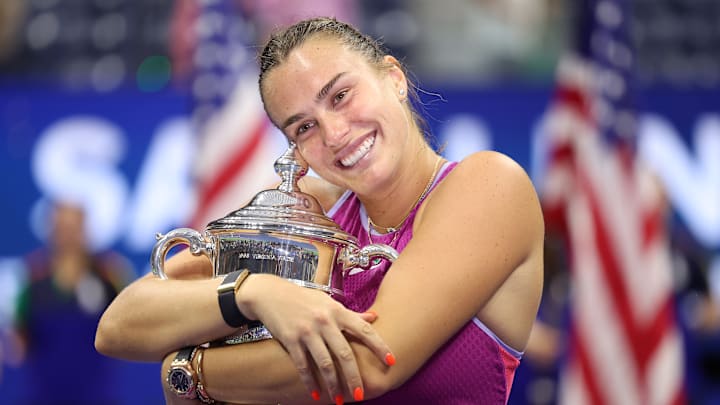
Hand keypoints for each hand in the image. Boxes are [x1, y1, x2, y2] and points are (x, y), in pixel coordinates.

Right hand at [237, 274, 393, 401]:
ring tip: (338, 400)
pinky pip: (303, 365)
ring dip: (333, 384)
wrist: (271, 294)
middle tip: (361, 394)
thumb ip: (351, 313)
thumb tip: (374, 318)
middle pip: (345, 353)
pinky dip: (310, 382)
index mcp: (337, 311)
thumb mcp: (328, 302)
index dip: (379, 346)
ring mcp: (307, 331)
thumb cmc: (303, 299)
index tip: (391, 361)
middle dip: (354, 377)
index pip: (364, 329)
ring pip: (325, 363)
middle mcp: (324, 321)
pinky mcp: (291, 340)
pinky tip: (315, 394)